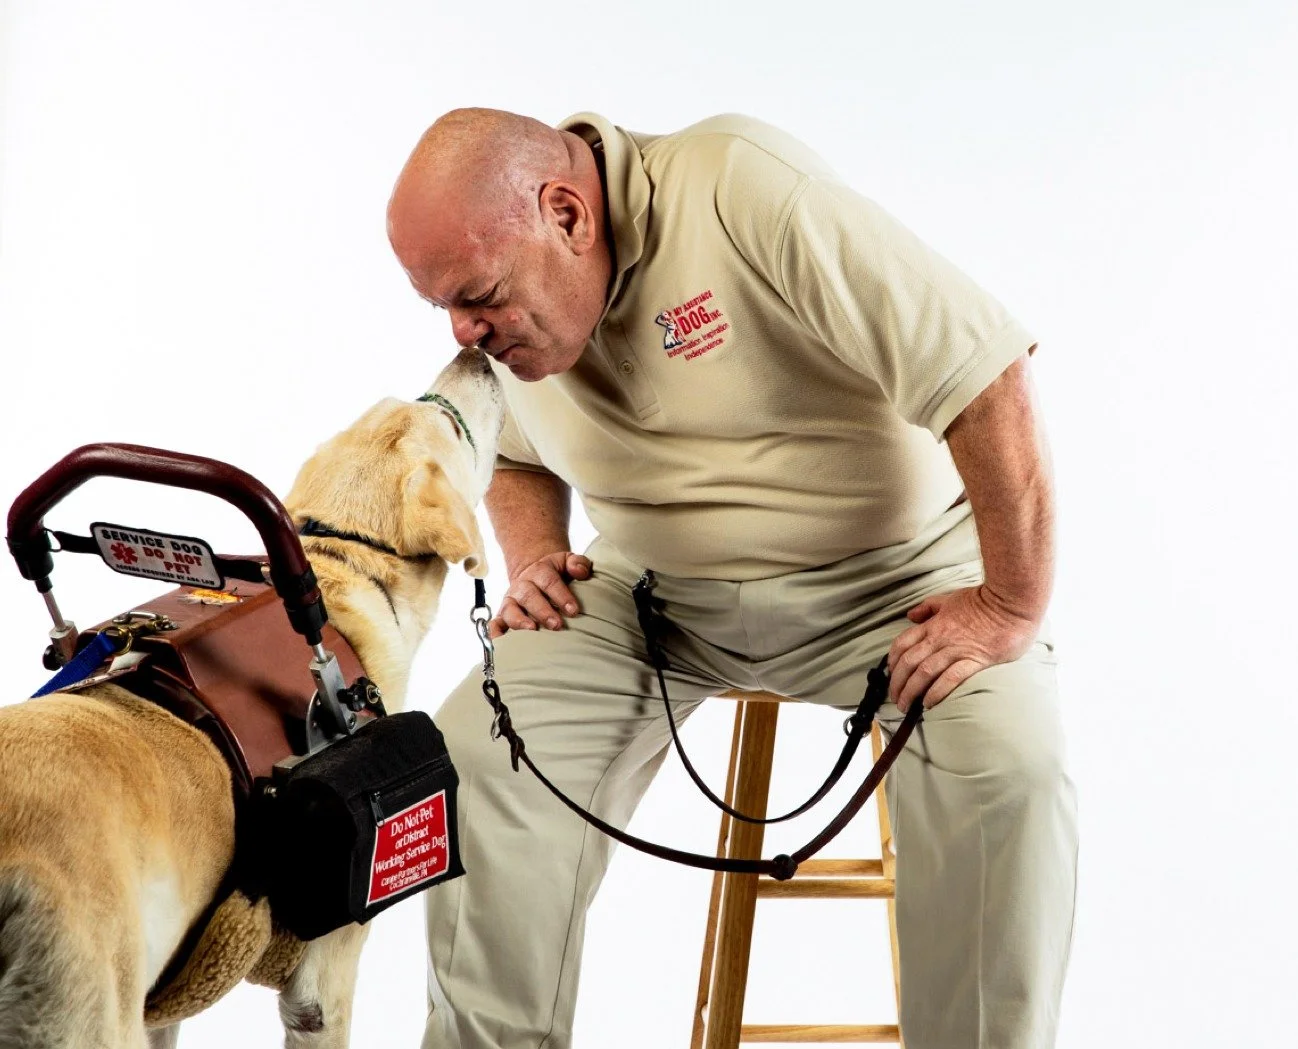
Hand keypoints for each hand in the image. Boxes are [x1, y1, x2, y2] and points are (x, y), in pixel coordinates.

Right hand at [489, 551, 592, 638]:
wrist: (536, 576)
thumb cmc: (557, 573)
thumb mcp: (568, 562)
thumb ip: (578, 563)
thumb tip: (580, 571)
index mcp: (540, 571)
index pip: (549, 581)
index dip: (561, 595)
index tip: (573, 610)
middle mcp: (523, 585)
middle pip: (529, 596)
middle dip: (543, 611)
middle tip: (557, 625)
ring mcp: (511, 601)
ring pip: (510, 609)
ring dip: (519, 620)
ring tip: (532, 630)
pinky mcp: (503, 615)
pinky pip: (495, 623)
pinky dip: (495, 633)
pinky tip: (501, 642)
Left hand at [887, 585, 1039, 711]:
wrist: (1012, 602)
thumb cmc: (984, 600)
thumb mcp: (950, 598)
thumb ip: (929, 607)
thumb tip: (911, 615)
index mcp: (933, 624)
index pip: (902, 643)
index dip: (892, 662)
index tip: (890, 674)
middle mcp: (940, 638)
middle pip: (909, 662)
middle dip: (897, 683)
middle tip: (894, 698)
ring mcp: (956, 649)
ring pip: (924, 672)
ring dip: (911, 691)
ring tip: (905, 706)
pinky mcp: (975, 660)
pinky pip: (950, 678)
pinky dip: (936, 692)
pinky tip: (928, 704)